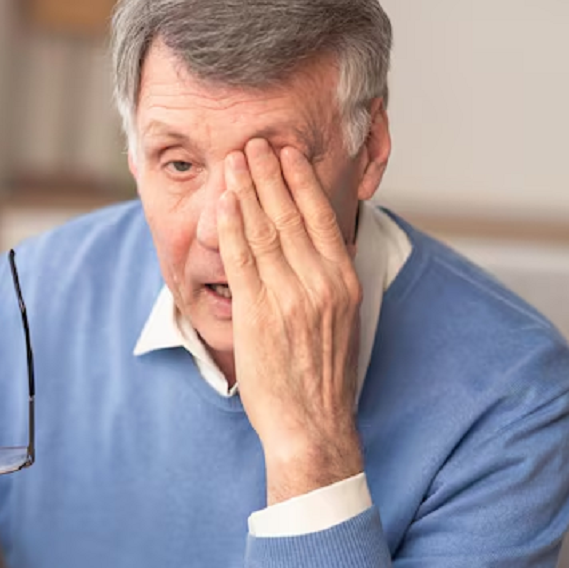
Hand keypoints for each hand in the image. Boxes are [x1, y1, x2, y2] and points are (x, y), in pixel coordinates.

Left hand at [217, 139, 363, 504]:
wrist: (313, 426)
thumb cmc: (324, 377)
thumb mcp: (342, 321)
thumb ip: (328, 281)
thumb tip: (315, 248)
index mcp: (344, 282)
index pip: (322, 217)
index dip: (302, 181)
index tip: (289, 154)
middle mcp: (320, 284)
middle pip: (291, 214)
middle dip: (270, 173)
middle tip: (256, 142)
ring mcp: (288, 297)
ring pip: (265, 230)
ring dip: (248, 190)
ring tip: (237, 161)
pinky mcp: (258, 314)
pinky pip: (241, 260)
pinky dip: (231, 227)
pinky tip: (224, 203)